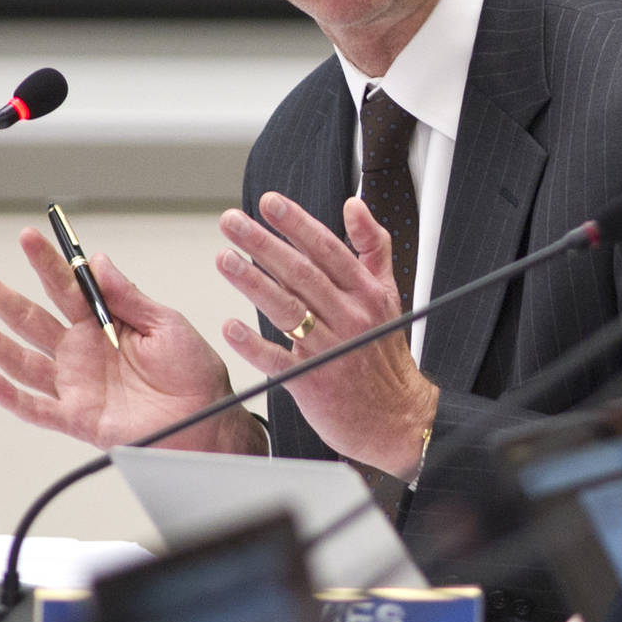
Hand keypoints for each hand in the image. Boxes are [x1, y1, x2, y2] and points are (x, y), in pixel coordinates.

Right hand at [0, 228, 265, 454]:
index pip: (65, 287)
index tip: (28, 237)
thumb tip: (98, 261)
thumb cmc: (194, 374)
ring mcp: (75, 384)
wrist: (208, 422)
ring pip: (22, 359)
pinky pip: (37, 408)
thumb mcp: (167, 324)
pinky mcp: (77, 417)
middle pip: (29, 317)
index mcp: (103, 323)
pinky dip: (11, 396)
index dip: (46, 263)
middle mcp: (82, 351)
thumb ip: (129, 296)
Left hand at [214, 192, 438, 476]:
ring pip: (288, 310)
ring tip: (224, 260)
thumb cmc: (383, 354)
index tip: (269, 203)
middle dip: (263, 244)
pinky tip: (231, 326)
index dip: (297, 224)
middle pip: (302, 274)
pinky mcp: (312, 382)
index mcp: (366, 294)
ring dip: (253, 283)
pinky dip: (254, 344)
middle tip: (231, 223)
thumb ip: (372, 247)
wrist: (397, 418)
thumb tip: (354, 206)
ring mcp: (330, 350)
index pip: (328, 250)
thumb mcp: (388, 294)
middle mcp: (349, 318)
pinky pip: (278, 360)